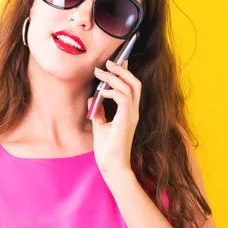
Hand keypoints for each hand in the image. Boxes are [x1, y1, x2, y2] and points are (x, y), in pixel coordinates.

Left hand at [87, 59, 141, 178]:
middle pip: (135, 83)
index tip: (117, 61)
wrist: (112, 167)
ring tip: (101, 72)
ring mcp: (131, 116)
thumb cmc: (107, 150)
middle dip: (122, 70)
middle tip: (108, 62)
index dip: (125, 72)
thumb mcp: (100, 126)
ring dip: (115, 77)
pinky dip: (113, 92)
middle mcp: (133, 112)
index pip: (132, 87)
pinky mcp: (126, 121)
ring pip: (130, 88)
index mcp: (129, 113)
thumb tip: (93, 98)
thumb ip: (98, 111)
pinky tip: (102, 92)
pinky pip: (123, 99)